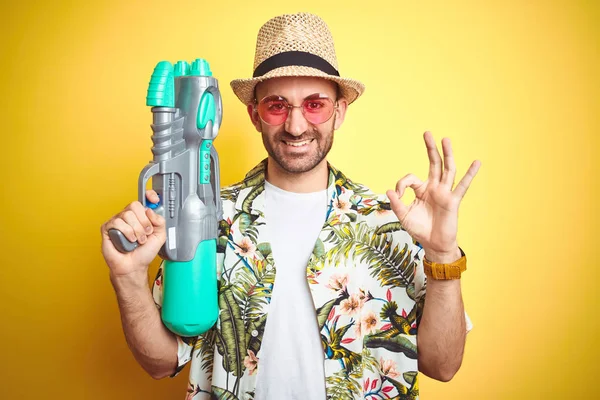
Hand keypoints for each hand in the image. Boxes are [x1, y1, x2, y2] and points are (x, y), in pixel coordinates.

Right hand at [101, 190, 165, 277]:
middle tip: (146, 232)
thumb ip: (160, 221)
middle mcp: (129, 217)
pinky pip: (117, 222)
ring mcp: (118, 221)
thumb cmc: (144, 253)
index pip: (144, 199)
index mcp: (141, 216)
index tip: (154, 200)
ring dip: (136, 230)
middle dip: (143, 221)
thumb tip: (150, 210)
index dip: (149, 196)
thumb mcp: (160, 236)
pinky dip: (126, 232)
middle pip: (135, 205)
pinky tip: (129, 240)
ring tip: (138, 240)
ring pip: (127, 214)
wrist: (133, 266)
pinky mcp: (107, 228)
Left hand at [386, 132, 480, 261]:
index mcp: (421, 190)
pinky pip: (463, 186)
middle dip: (430, 149)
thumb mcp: (403, 216)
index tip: (397, 194)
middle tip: (427, 133)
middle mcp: (434, 188)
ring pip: (447, 170)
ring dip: (447, 154)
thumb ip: (396, 203)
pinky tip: (477, 163)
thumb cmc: (419, 229)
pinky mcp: (453, 201)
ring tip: (445, 139)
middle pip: (434, 164)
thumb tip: (388, 190)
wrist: (433, 244)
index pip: (411, 178)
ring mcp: (444, 193)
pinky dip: (471, 174)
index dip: (401, 183)